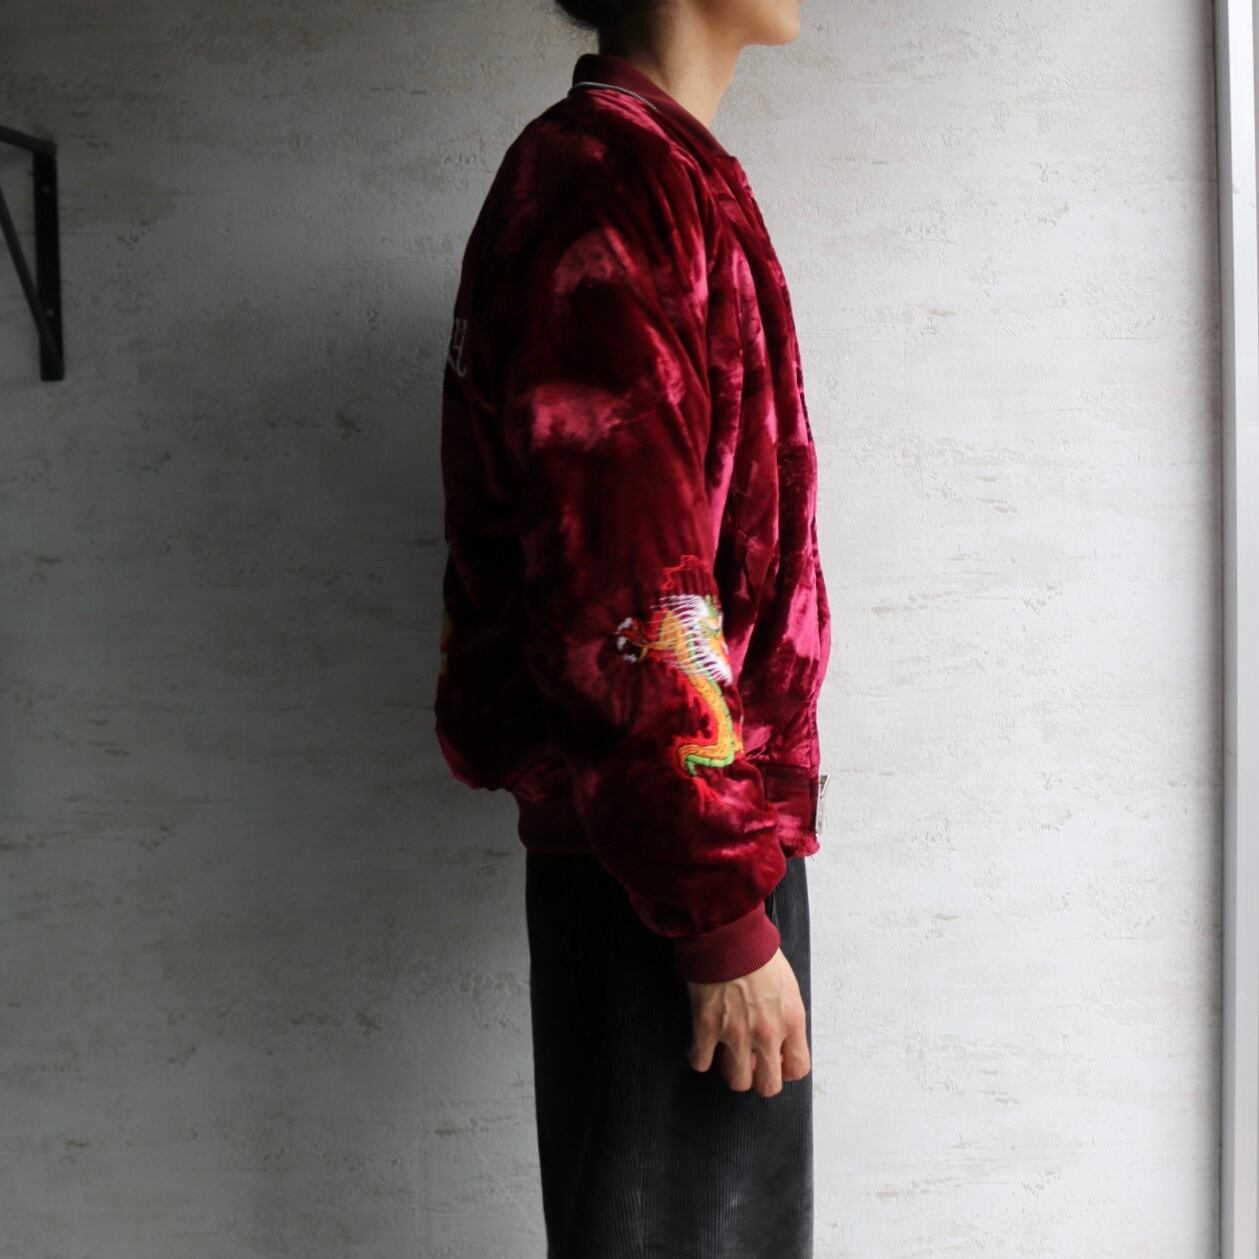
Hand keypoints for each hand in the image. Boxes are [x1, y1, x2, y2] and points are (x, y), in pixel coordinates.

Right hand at [685, 947, 810, 1096]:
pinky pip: (701, 1062)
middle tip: (750, 1063)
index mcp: (791, 1020)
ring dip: (731, 1070)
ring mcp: (737, 1033)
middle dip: (759, 1078)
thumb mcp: (787, 984)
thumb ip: (786, 1014)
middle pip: (768, 1085)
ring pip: (736, 1081)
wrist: (728, 934)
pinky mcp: (707, 1027)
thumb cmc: (757, 951)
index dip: (785, 1069)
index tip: (776, 1061)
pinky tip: (700, 1046)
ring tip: (725, 1054)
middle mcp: (767, 1033)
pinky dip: (699, 1057)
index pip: (798, 1068)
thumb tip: (780, 1033)